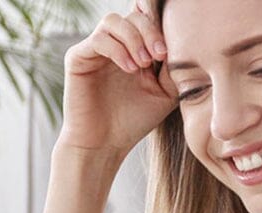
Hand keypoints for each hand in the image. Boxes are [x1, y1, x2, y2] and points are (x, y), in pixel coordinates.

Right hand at [59, 5, 177, 153]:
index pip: (147, 19)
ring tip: (143, 64)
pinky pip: (99, 38)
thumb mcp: (164, 94)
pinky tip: (129, 69)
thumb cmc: (133, 122)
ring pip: (114, 21)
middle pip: (133, 15)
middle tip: (160, 55)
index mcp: (135, 49)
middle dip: (150, 31)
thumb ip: (173, 68)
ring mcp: (96, 49)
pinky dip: (117, 49)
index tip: (169, 51)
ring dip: (134, 38)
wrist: (104, 146)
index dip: (160, 25)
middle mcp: (115, 44)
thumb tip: (183, 44)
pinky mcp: (78, 57)